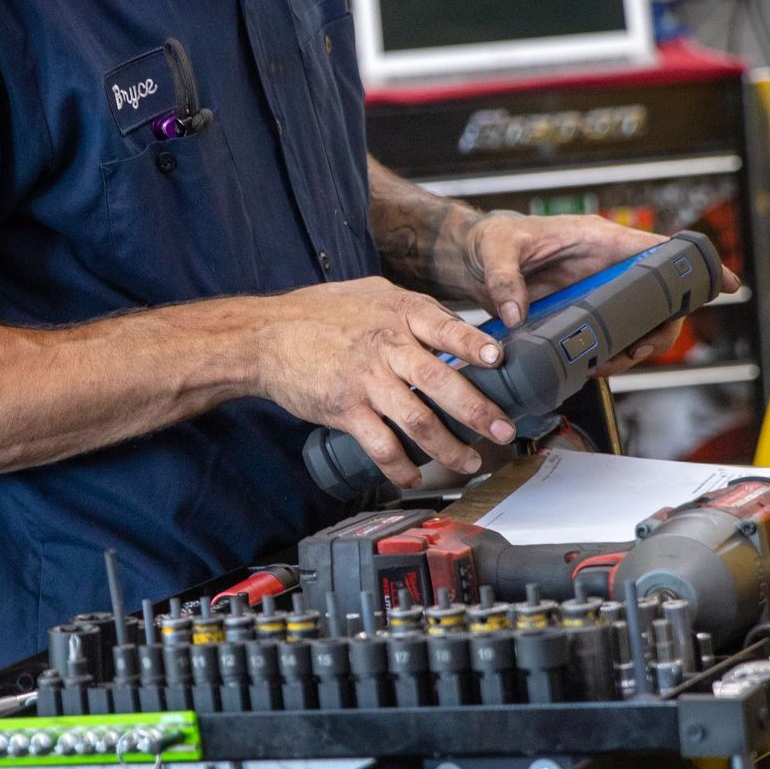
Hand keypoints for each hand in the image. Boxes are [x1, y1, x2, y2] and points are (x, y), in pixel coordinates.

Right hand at [255, 276, 518, 489]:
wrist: (265, 336)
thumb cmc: (319, 313)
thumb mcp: (371, 293)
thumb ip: (413, 308)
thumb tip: (454, 323)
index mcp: (399, 315)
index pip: (447, 328)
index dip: (475, 345)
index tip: (499, 361)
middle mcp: (386, 347)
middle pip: (442, 382)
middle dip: (479, 412)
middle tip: (504, 431)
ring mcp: (366, 381)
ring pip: (418, 421)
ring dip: (449, 448)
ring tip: (470, 461)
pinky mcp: (345, 410)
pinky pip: (381, 446)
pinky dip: (402, 466)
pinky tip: (414, 475)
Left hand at [455, 213, 740, 355]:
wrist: (470, 258)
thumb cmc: (490, 241)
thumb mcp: (495, 253)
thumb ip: (504, 280)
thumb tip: (515, 313)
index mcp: (598, 240)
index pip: (658, 250)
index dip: (694, 267)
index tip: (726, 282)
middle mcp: (605, 265)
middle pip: (657, 297)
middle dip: (661, 327)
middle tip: (640, 351)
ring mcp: (596, 290)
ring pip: (638, 321)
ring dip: (634, 347)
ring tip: (609, 364)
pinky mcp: (582, 311)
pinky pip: (611, 335)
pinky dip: (611, 353)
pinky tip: (594, 367)